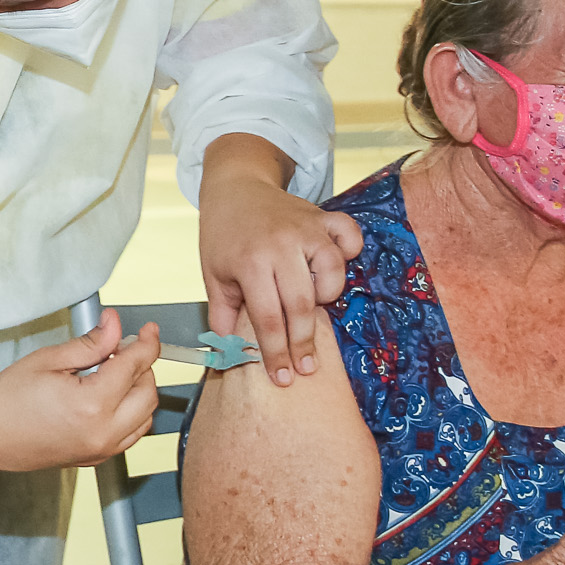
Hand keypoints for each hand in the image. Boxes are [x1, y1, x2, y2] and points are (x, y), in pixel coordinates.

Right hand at [0, 310, 163, 473]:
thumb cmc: (6, 399)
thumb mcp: (48, 360)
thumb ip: (91, 343)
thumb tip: (115, 326)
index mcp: (92, 405)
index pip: (135, 366)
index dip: (147, 343)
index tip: (148, 330)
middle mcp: (102, 433)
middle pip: (148, 393)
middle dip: (143, 367)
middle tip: (122, 349)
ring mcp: (100, 450)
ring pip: (144, 417)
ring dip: (139, 392)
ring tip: (114, 373)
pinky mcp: (94, 458)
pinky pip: (130, 436)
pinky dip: (131, 415)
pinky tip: (109, 399)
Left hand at [198, 155, 363, 388]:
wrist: (235, 186)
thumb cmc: (224, 234)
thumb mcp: (213, 274)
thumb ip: (222, 314)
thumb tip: (230, 353)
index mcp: (249, 263)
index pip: (268, 319)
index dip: (276, 353)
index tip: (284, 377)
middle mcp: (280, 245)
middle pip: (302, 305)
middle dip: (304, 343)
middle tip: (307, 367)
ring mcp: (306, 229)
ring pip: (333, 272)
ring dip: (328, 296)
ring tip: (314, 306)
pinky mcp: (323, 217)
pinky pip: (350, 235)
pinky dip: (350, 251)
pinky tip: (338, 265)